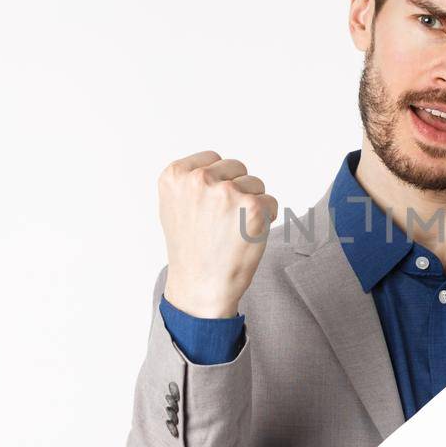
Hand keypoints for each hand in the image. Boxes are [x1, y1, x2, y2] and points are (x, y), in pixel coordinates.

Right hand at [158, 151, 277, 317]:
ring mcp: (226, 192)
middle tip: (223, 222)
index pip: (212, 158)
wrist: (201, 287)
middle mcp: (198, 180)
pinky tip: (248, 236)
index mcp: (175, 175)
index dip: (218, 183)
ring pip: (255, 183)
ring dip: (252, 204)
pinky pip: (271, 201)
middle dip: (237, 190)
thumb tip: (214, 166)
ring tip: (233, 230)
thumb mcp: (174, 206)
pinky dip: (267, 218)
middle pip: (237, 167)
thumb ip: (189, 181)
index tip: (211, 207)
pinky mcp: (253, 207)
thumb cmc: (190, 250)